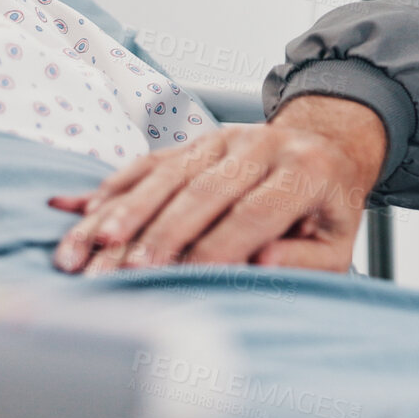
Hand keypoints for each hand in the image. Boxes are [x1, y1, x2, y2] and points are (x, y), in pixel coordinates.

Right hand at [48, 95, 386, 273]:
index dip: (217, 248)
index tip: (183, 281)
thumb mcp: (337, 241)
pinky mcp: (197, 139)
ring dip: (121, 214)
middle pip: (202, 191)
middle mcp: (262, 145)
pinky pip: (150, 162)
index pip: (254, 213)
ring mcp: (225, 137)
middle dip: (158, 234)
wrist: (325, 146)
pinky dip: (114, 188)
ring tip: (87, 249)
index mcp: (306, 171)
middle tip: (122, 272)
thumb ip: (305, 258)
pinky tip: (81, 213)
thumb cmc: (326, 209)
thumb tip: (263, 263)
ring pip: (167, 174)